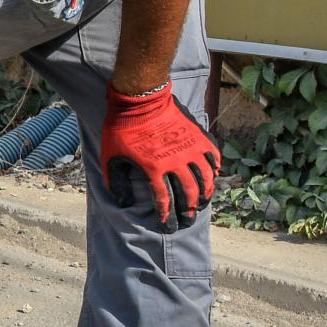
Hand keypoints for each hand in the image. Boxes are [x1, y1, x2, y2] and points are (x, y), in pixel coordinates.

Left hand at [102, 82, 220, 229]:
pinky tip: (213, 176)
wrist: (139, 100)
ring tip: (202, 203)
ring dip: (205, 194)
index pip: (164, 201)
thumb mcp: (111, 158)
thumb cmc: (122, 129)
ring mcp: (190, 149)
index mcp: (154, 170)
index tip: (167, 226)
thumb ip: (116, 183)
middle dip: (189, 211)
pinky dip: (215, 169)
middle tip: (188, 220)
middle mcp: (176, 163)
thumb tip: (124, 203)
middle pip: (188, 194)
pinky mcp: (198, 136)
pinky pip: (213, 156)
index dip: (166, 216)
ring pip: (205, 178)